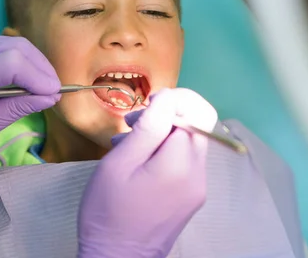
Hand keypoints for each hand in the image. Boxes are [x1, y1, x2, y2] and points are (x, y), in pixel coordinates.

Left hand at [0, 36, 60, 150]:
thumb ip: (16, 108)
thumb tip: (49, 98)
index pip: (13, 64)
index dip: (39, 77)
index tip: (54, 96)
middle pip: (18, 48)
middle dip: (42, 69)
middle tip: (53, 92)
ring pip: (14, 44)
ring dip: (35, 63)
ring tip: (44, 86)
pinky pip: (4, 45)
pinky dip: (22, 60)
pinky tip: (27, 78)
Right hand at [77, 88, 210, 257]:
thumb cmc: (109, 211)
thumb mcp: (120, 163)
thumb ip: (149, 127)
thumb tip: (169, 97)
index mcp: (182, 164)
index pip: (193, 113)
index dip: (170, 102)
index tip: (145, 108)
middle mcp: (198, 175)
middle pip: (195, 127)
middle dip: (165, 117)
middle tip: (131, 125)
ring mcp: (197, 189)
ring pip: (188, 144)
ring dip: (162, 135)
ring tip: (127, 144)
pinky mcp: (191, 199)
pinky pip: (184, 164)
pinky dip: (164, 154)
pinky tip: (138, 162)